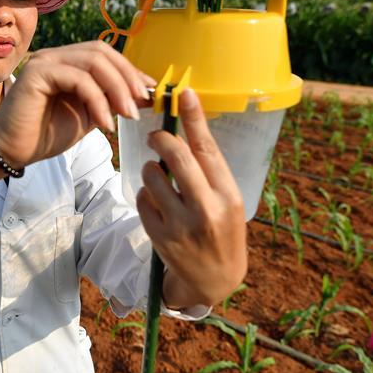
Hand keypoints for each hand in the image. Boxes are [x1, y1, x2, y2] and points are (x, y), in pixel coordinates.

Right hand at [0, 41, 153, 167]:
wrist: (13, 151)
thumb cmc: (46, 134)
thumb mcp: (89, 115)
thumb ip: (110, 101)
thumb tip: (144, 94)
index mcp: (68, 62)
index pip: (106, 55)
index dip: (130, 71)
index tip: (149, 93)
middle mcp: (56, 56)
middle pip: (102, 52)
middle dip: (127, 77)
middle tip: (140, 105)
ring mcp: (45, 61)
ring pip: (93, 62)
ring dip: (116, 88)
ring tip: (126, 115)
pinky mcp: (37, 72)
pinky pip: (78, 78)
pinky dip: (97, 100)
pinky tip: (104, 123)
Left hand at [135, 88, 247, 307]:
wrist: (214, 279)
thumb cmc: (222, 230)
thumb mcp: (229, 200)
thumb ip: (210, 171)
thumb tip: (185, 130)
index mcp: (229, 196)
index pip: (208, 149)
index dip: (194, 118)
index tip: (184, 93)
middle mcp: (206, 210)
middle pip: (176, 158)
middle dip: (161, 139)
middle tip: (155, 135)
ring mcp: (181, 225)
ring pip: (152, 176)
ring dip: (150, 169)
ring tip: (159, 176)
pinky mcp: (160, 237)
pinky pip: (142, 199)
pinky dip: (146, 194)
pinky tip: (156, 201)